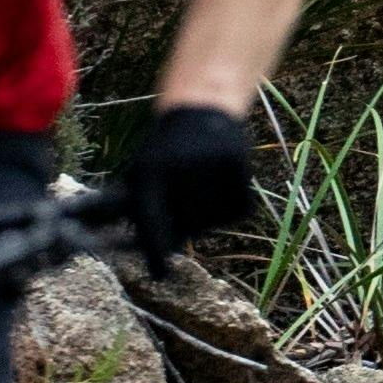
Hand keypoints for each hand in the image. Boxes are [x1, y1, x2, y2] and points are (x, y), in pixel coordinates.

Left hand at [125, 100, 257, 268]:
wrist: (203, 108)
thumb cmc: (167, 149)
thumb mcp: (144, 172)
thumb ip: (146, 211)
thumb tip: (155, 252)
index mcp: (150, 171)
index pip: (151, 220)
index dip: (154, 250)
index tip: (160, 275)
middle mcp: (182, 170)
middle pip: (187, 226)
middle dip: (184, 225)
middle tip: (183, 198)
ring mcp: (213, 169)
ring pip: (213, 220)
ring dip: (207, 215)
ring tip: (201, 182)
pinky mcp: (239, 169)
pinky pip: (236, 210)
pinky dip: (229, 206)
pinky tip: (220, 182)